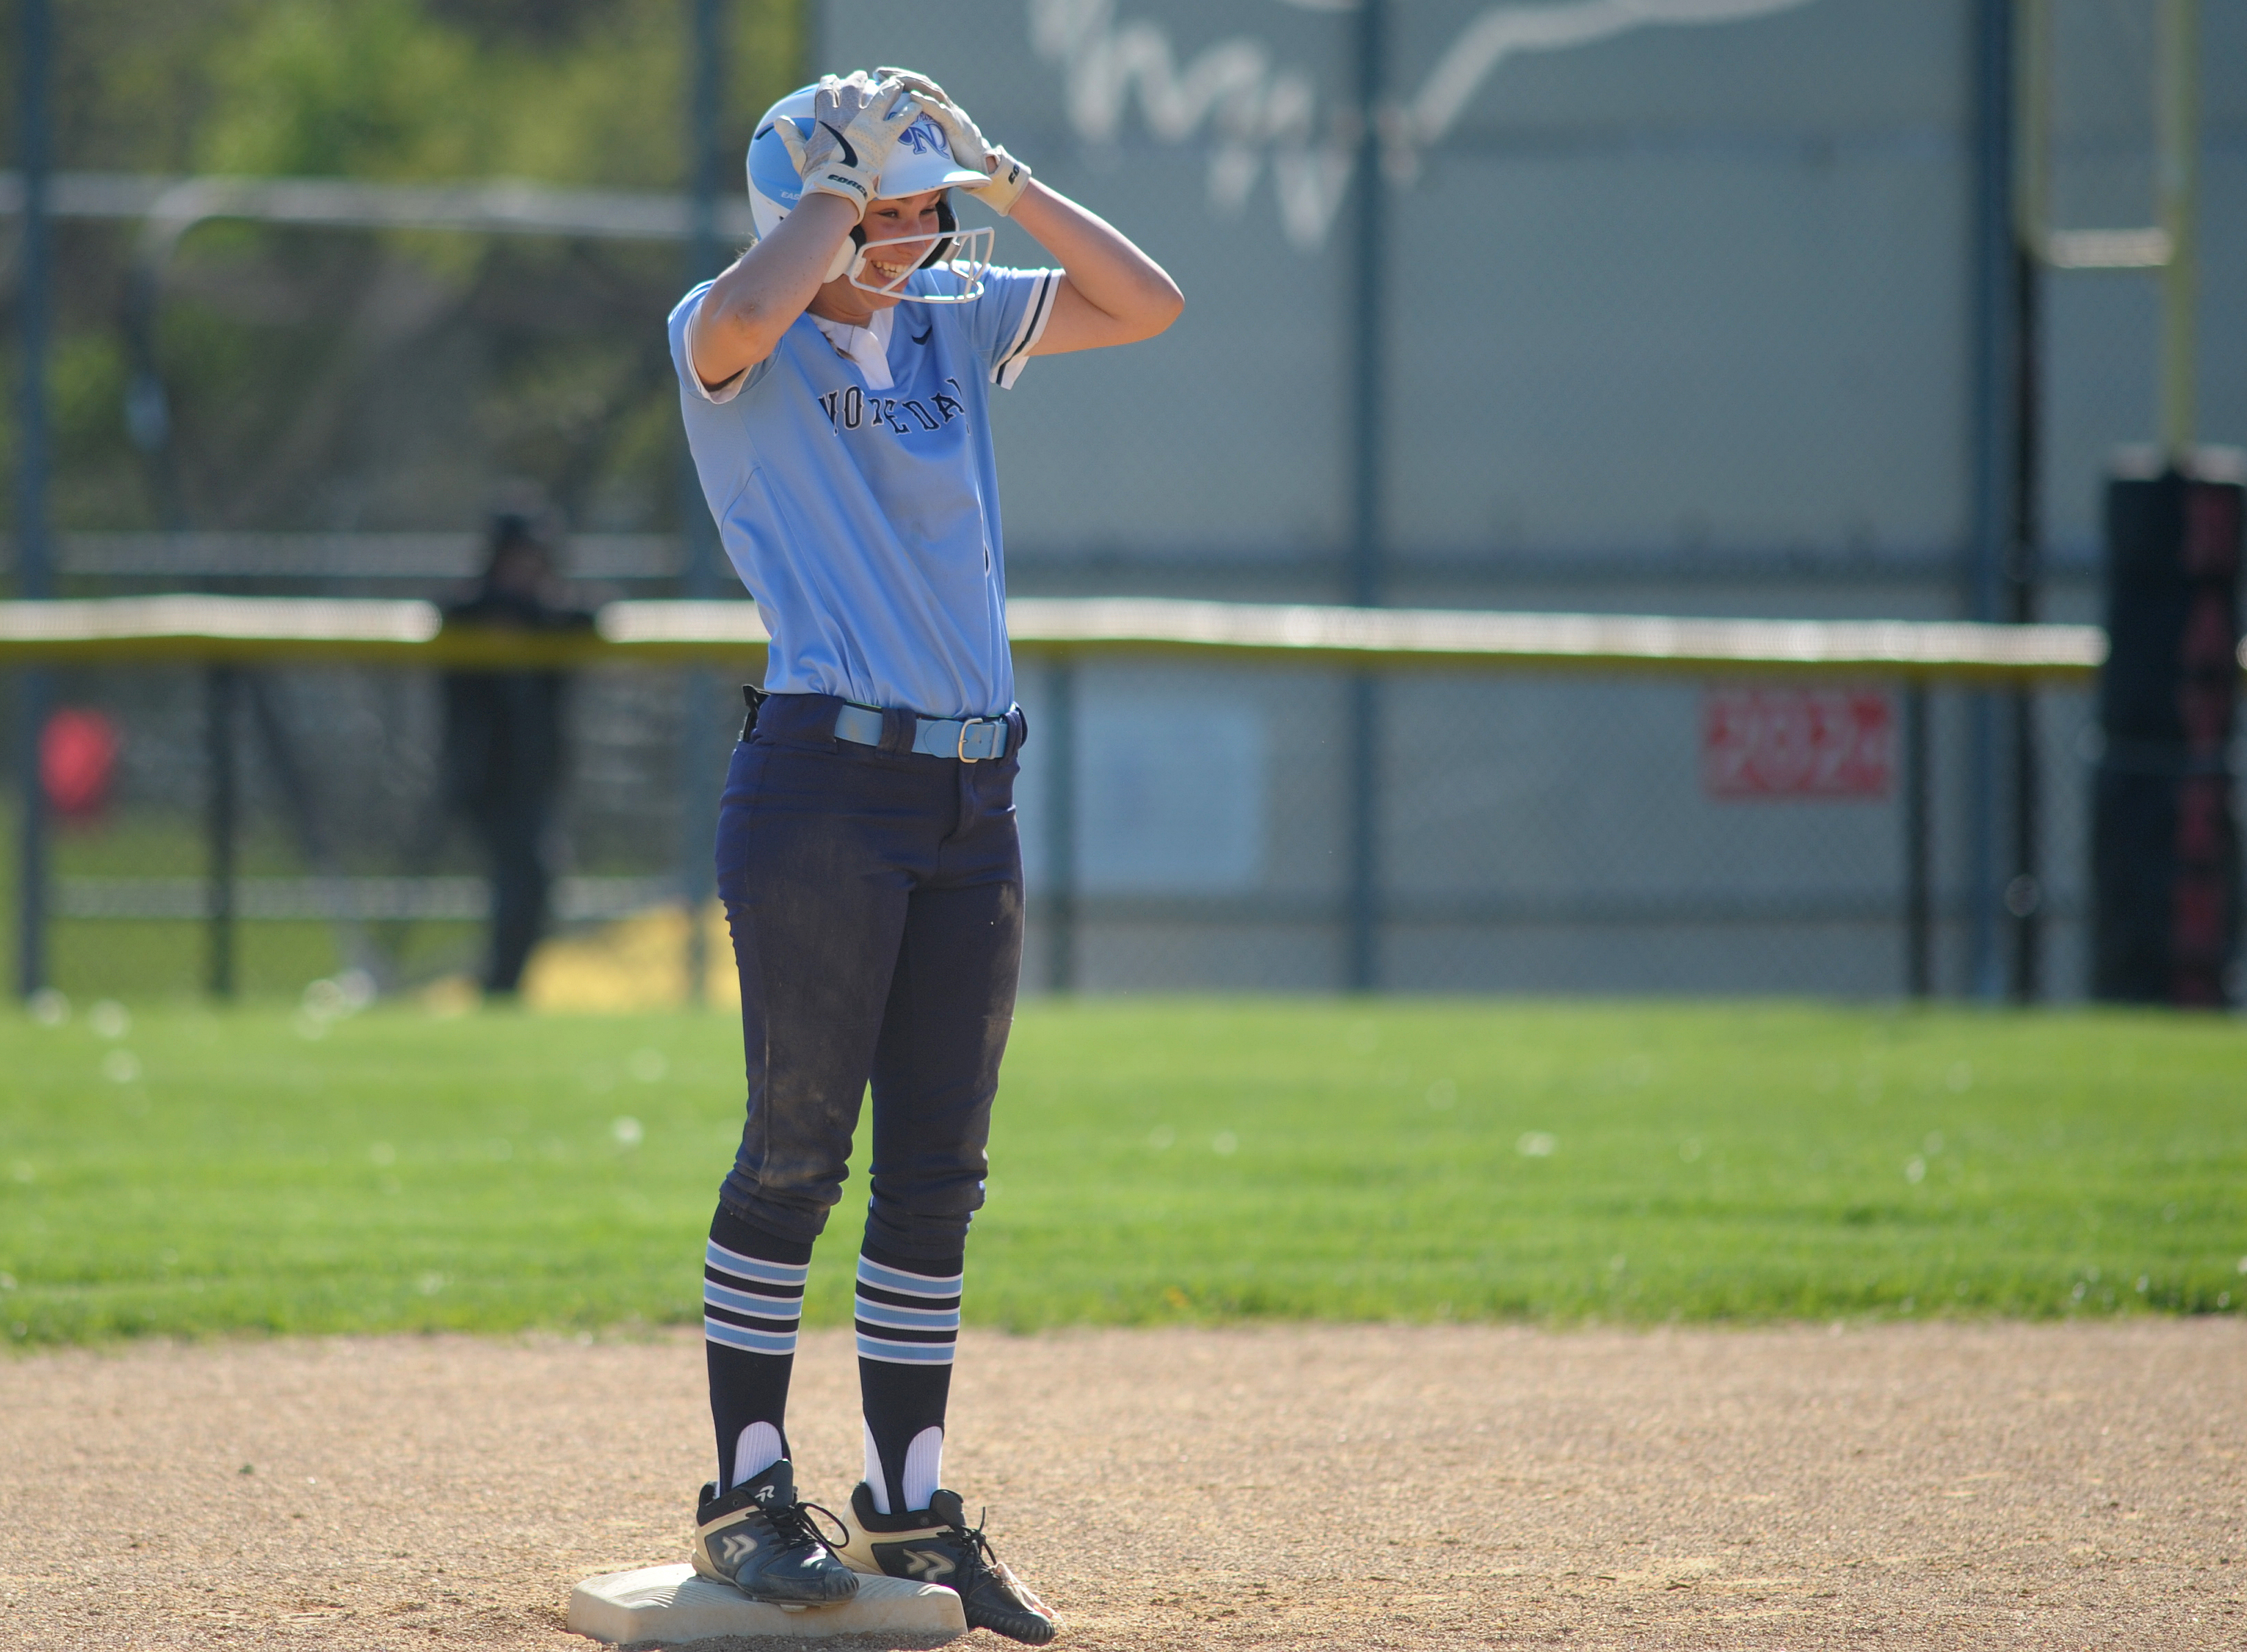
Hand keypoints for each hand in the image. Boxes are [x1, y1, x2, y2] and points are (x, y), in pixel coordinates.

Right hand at [775, 72, 921, 219]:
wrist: (837, 188)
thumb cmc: (817, 175)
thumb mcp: (799, 154)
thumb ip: (791, 136)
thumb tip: (779, 121)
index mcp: (826, 117)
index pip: (827, 90)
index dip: (830, 82)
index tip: (832, 79)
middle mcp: (847, 114)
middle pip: (853, 87)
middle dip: (857, 79)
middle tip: (863, 76)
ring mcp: (867, 122)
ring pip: (880, 95)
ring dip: (888, 88)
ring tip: (894, 84)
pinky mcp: (885, 135)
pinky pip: (901, 118)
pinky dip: (910, 111)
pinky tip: (917, 106)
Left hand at [876, 66, 1033, 215]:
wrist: (983, 167)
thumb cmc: (959, 158)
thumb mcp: (937, 142)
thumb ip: (924, 136)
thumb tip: (899, 140)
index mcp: (941, 110)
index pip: (920, 88)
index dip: (901, 79)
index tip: (881, 76)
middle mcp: (947, 107)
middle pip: (923, 84)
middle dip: (901, 76)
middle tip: (880, 72)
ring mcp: (953, 115)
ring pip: (932, 92)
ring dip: (912, 84)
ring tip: (894, 79)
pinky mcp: (957, 127)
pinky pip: (942, 113)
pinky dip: (928, 104)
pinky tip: (915, 98)